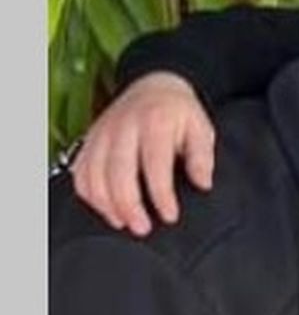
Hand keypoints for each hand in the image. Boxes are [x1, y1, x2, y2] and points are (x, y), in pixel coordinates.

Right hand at [71, 72, 215, 236]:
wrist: (154, 85)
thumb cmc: (180, 113)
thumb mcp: (202, 129)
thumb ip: (202, 157)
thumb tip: (203, 183)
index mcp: (155, 122)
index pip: (154, 163)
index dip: (160, 193)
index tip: (169, 216)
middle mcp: (123, 127)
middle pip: (117, 170)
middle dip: (128, 204)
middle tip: (142, 228)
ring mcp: (102, 133)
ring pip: (93, 173)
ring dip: (106, 204)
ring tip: (124, 224)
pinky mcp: (89, 141)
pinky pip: (80, 171)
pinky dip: (89, 194)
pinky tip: (107, 210)